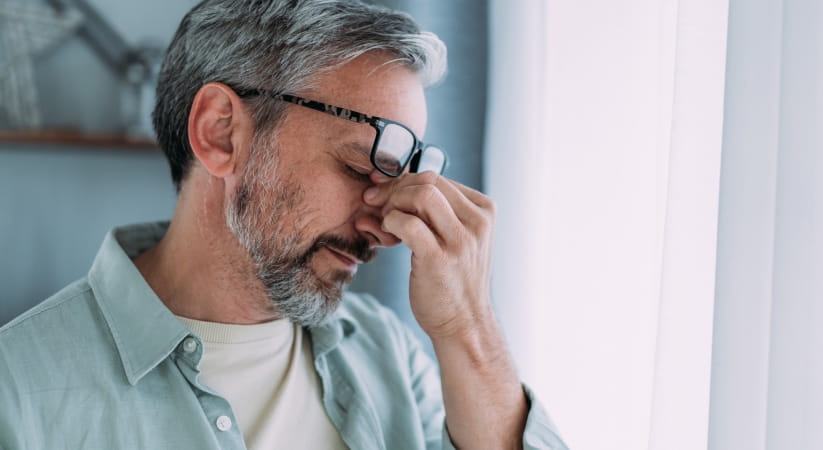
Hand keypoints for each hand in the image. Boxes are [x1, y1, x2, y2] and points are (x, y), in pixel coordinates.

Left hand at [363, 171, 495, 339]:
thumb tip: (397, 183)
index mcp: (484, 210)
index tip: (385, 193)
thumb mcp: (460, 238)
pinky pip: (407, 223)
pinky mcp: (439, 259)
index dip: (405, 181)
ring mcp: (461, 241)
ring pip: (421, 195)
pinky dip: (390, 222)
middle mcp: (477, 222)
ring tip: (385, 220)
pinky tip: (388, 234)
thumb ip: (440, 211)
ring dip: (394, 202)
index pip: (438, 177)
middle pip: (429, 181)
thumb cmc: (455, 280)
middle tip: (376, 203)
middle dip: (395, 188)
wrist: (464, 323)